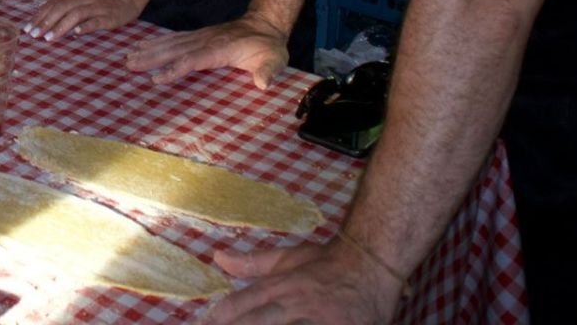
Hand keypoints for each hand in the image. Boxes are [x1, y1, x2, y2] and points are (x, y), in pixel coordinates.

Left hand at [29, 0, 147, 39]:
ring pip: (75, 15)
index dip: (40, 16)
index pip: (54, 4)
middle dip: (45, 22)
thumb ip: (68, 5)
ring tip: (49, 38)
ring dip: (60, 26)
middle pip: (61, 9)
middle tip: (34, 34)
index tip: (28, 27)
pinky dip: (85, 26)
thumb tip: (48, 17)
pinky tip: (76, 33)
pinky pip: (96, 21)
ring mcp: (97, 7)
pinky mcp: (109, 16)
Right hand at [123, 14, 289, 88]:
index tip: (156, 79)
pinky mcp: (198, 37)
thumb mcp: (274, 59)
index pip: (193, 60)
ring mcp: (200, 37)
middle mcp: (205, 41)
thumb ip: (268, 71)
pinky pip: (174, 39)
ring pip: (171, 43)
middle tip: (129, 64)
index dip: (175, 69)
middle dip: (151, 57)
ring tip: (129, 57)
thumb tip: (263, 84)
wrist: (265, 25)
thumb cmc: (269, 47)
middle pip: (174, 50)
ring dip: (149, 50)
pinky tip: (143, 45)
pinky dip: (157, 42)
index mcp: (220, 49)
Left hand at [206, 237, 403, 324]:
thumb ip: (253, 263)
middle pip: (260, 321)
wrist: (373, 265)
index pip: (245, 302)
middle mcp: (298, 305)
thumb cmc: (327, 263)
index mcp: (284, 286)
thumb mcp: (289, 258)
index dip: (222, 314)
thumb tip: (219, 258)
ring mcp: (321, 321)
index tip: (204, 323)